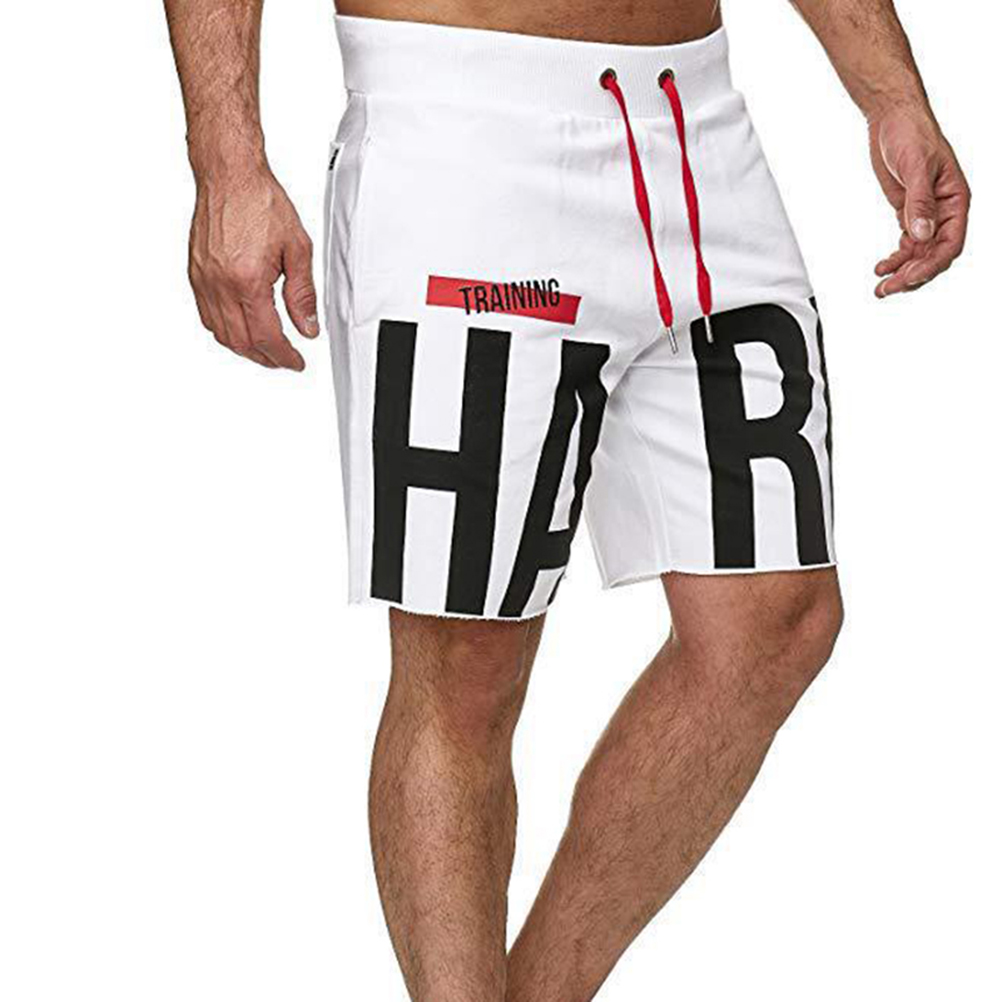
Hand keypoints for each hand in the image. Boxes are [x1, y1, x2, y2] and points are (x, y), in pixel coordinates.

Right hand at [188, 168, 318, 369]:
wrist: (229, 176)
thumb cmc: (260, 202)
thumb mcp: (297, 249)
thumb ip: (303, 294)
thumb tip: (307, 326)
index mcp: (247, 280)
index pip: (266, 336)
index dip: (283, 356)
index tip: (295, 361)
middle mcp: (220, 284)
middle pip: (242, 342)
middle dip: (266, 358)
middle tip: (284, 359)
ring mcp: (203, 280)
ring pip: (221, 333)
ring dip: (245, 348)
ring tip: (266, 350)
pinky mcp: (195, 273)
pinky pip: (207, 316)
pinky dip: (225, 331)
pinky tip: (240, 329)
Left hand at [870, 106, 970, 297]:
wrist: (892, 118)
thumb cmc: (911, 133)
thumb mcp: (916, 166)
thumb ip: (919, 202)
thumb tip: (922, 234)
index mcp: (956, 199)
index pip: (951, 243)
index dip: (932, 264)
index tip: (910, 278)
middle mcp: (944, 210)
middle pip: (934, 254)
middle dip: (913, 275)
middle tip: (888, 289)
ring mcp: (927, 213)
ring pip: (920, 253)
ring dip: (902, 272)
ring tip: (880, 288)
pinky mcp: (909, 212)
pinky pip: (907, 244)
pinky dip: (895, 259)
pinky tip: (881, 268)